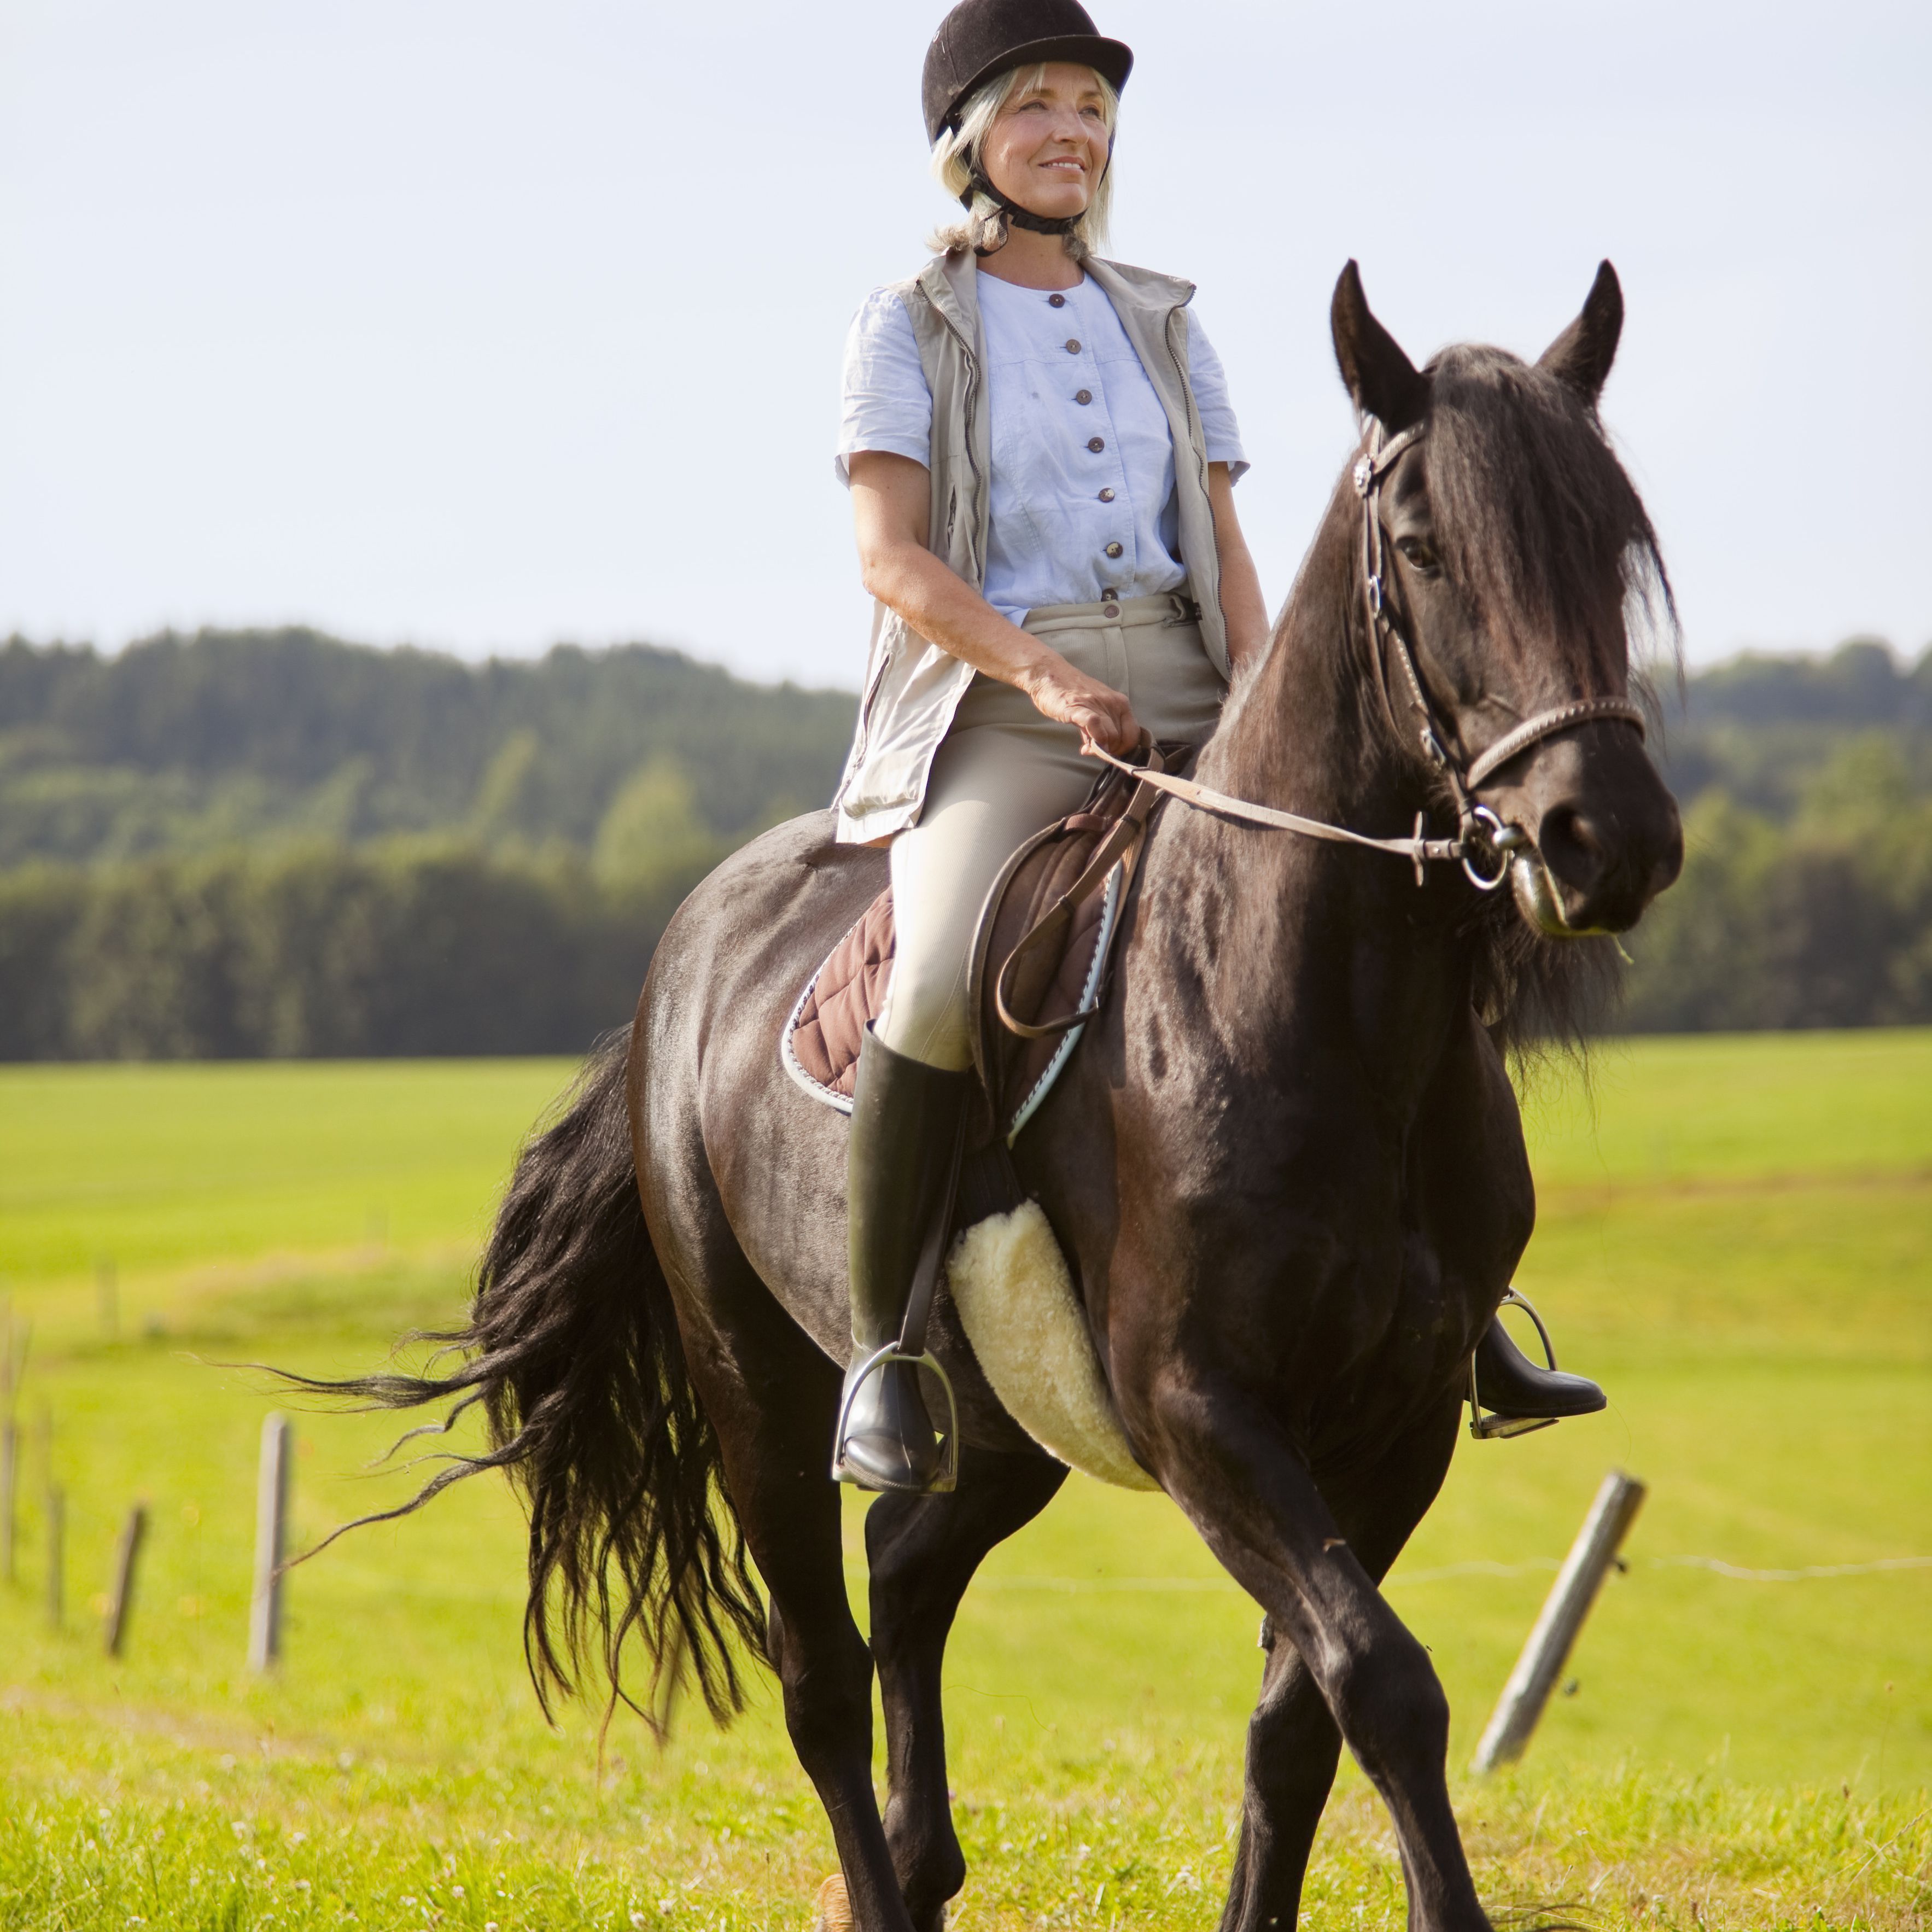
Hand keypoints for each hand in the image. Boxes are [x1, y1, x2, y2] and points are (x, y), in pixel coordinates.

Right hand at [1021, 654, 1143, 758]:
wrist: (1049, 675)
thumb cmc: (1072, 692)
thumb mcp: (1095, 709)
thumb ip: (1101, 727)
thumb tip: (1101, 749)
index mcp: (1120, 702)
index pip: (1133, 735)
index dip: (1122, 749)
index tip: (1110, 752)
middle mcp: (1112, 702)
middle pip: (1123, 739)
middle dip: (1110, 752)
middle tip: (1096, 751)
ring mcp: (1096, 703)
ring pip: (1111, 736)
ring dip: (1100, 749)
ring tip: (1087, 748)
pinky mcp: (1077, 706)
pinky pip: (1094, 724)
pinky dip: (1095, 738)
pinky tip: (1085, 746)